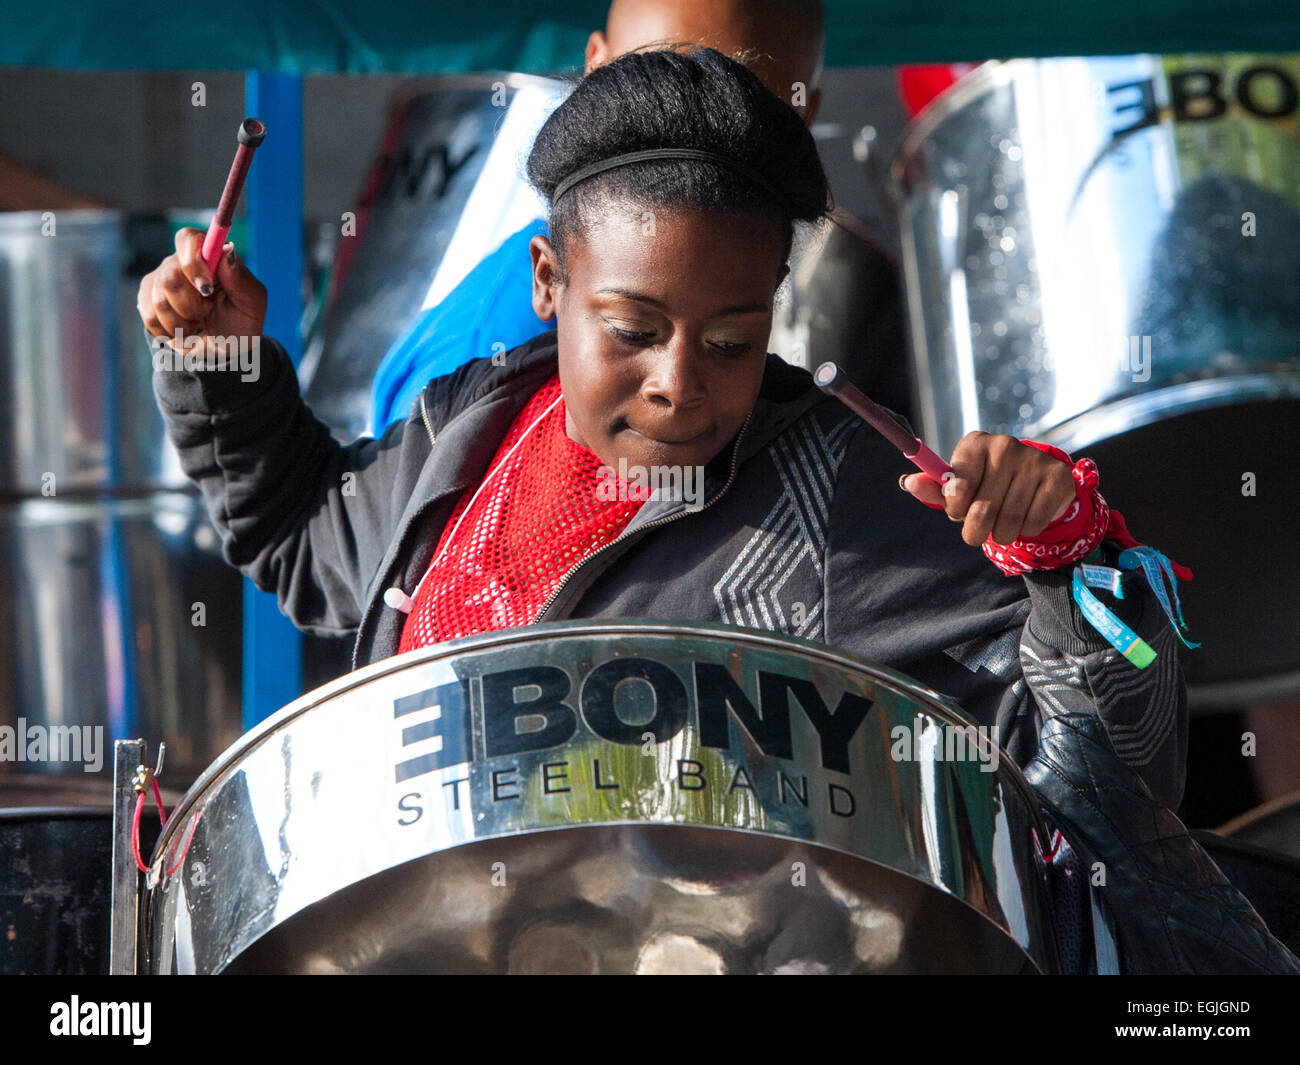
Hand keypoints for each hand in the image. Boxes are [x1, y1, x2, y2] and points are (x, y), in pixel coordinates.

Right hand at [137, 227, 266, 351]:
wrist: (224, 349)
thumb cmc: (241, 321)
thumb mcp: (251, 302)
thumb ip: (239, 277)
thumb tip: (226, 249)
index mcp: (208, 256)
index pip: (187, 238)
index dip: (192, 263)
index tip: (206, 289)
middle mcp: (180, 262)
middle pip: (170, 276)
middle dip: (192, 306)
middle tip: (208, 312)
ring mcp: (160, 280)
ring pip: (159, 300)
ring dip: (184, 323)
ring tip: (199, 325)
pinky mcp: (147, 300)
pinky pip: (150, 316)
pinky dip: (171, 332)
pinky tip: (185, 332)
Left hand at [900, 432, 1075, 546]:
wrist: (1034, 480)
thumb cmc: (985, 485)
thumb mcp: (958, 486)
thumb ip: (933, 488)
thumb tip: (908, 483)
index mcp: (974, 444)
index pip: (956, 487)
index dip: (956, 508)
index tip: (960, 509)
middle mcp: (1005, 446)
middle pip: (981, 511)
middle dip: (976, 530)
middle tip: (978, 528)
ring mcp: (1034, 460)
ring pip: (1008, 522)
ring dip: (1001, 534)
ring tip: (1001, 524)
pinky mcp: (1057, 478)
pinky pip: (1033, 524)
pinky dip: (1025, 530)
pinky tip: (1025, 516)